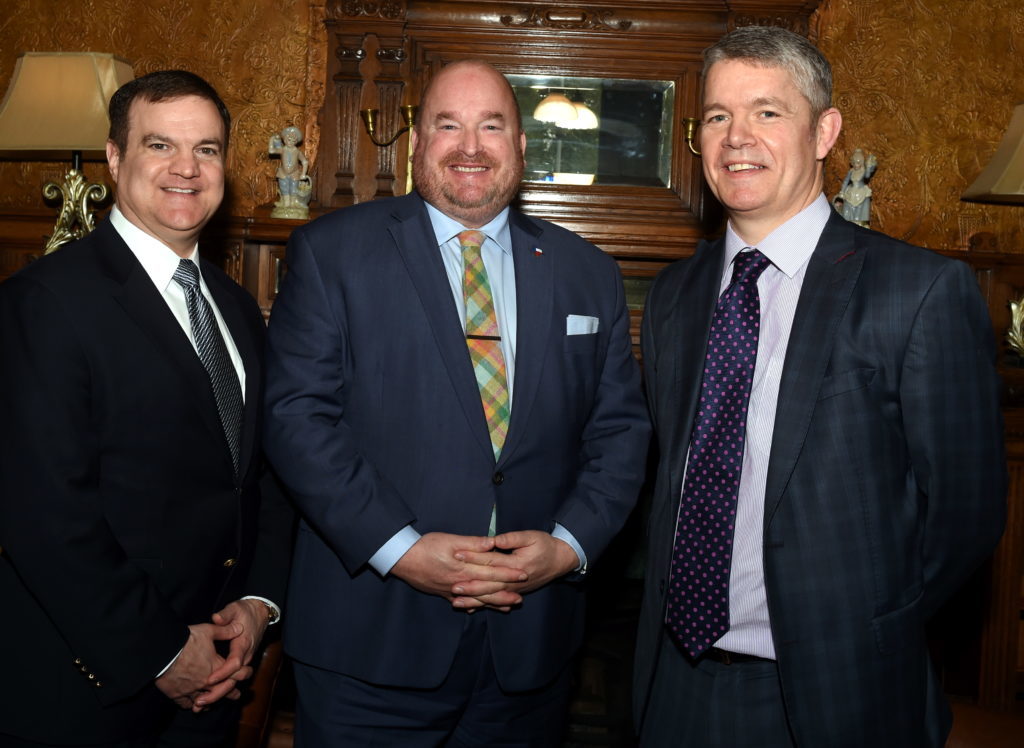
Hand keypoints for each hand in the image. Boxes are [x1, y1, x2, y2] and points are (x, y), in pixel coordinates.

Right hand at [154, 622, 239, 710]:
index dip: (244, 673)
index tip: (247, 673)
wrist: (162, 652)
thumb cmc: (185, 641)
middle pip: (223, 691)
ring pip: (205, 700)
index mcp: (216, 666)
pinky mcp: (177, 694)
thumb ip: (225, 631)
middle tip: (236, 695)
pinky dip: (192, 705)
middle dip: (231, 693)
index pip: (236, 674)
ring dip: (212, 701)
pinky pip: (187, 704)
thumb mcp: (208, 631)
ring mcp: (191, 690)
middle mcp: (206, 681)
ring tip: (215, 703)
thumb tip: (241, 628)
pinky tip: (194, 705)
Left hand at [198, 599, 270, 705]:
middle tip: (200, 700)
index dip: (222, 673)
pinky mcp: (240, 663)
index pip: (235, 662)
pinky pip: (232, 679)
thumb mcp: (235, 608)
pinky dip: (220, 689)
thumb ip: (225, 615)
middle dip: (218, 691)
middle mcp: (245, 656)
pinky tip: (205, 697)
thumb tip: (216, 618)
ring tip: (199, 704)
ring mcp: (244, 661)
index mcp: (243, 644)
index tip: (208, 680)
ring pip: (233, 682)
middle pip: (234, 679)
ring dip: (217, 693)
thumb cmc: (246, 611)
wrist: (260, 613)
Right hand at [390, 532, 527, 610]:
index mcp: (464, 567)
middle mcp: (460, 582)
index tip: (523, 574)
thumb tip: (492, 543)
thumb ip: (472, 543)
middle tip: (521, 598)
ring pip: (476, 599)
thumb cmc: (425, 546)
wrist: (402, 559)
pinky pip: (462, 602)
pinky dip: (473, 606)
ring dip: (493, 603)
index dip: (508, 573)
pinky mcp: (443, 593)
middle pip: (487, 589)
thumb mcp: (450, 539)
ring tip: (507, 607)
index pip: (492, 570)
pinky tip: (478, 609)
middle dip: (505, 593)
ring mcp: (452, 590)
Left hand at [453, 531, 577, 604]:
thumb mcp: (531, 537)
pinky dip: (483, 605)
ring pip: (491, 597)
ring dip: (473, 600)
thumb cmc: (545, 545)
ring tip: (456, 601)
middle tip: (452, 585)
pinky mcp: (514, 593)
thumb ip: (512, 538)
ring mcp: (514, 589)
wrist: (561, 561)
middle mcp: (514, 581)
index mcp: (516, 564)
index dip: (473, 557)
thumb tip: (494, 540)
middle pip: (488, 584)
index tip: (457, 554)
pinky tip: (470, 608)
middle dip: (470, 585)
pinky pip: (497, 601)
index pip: (491, 560)